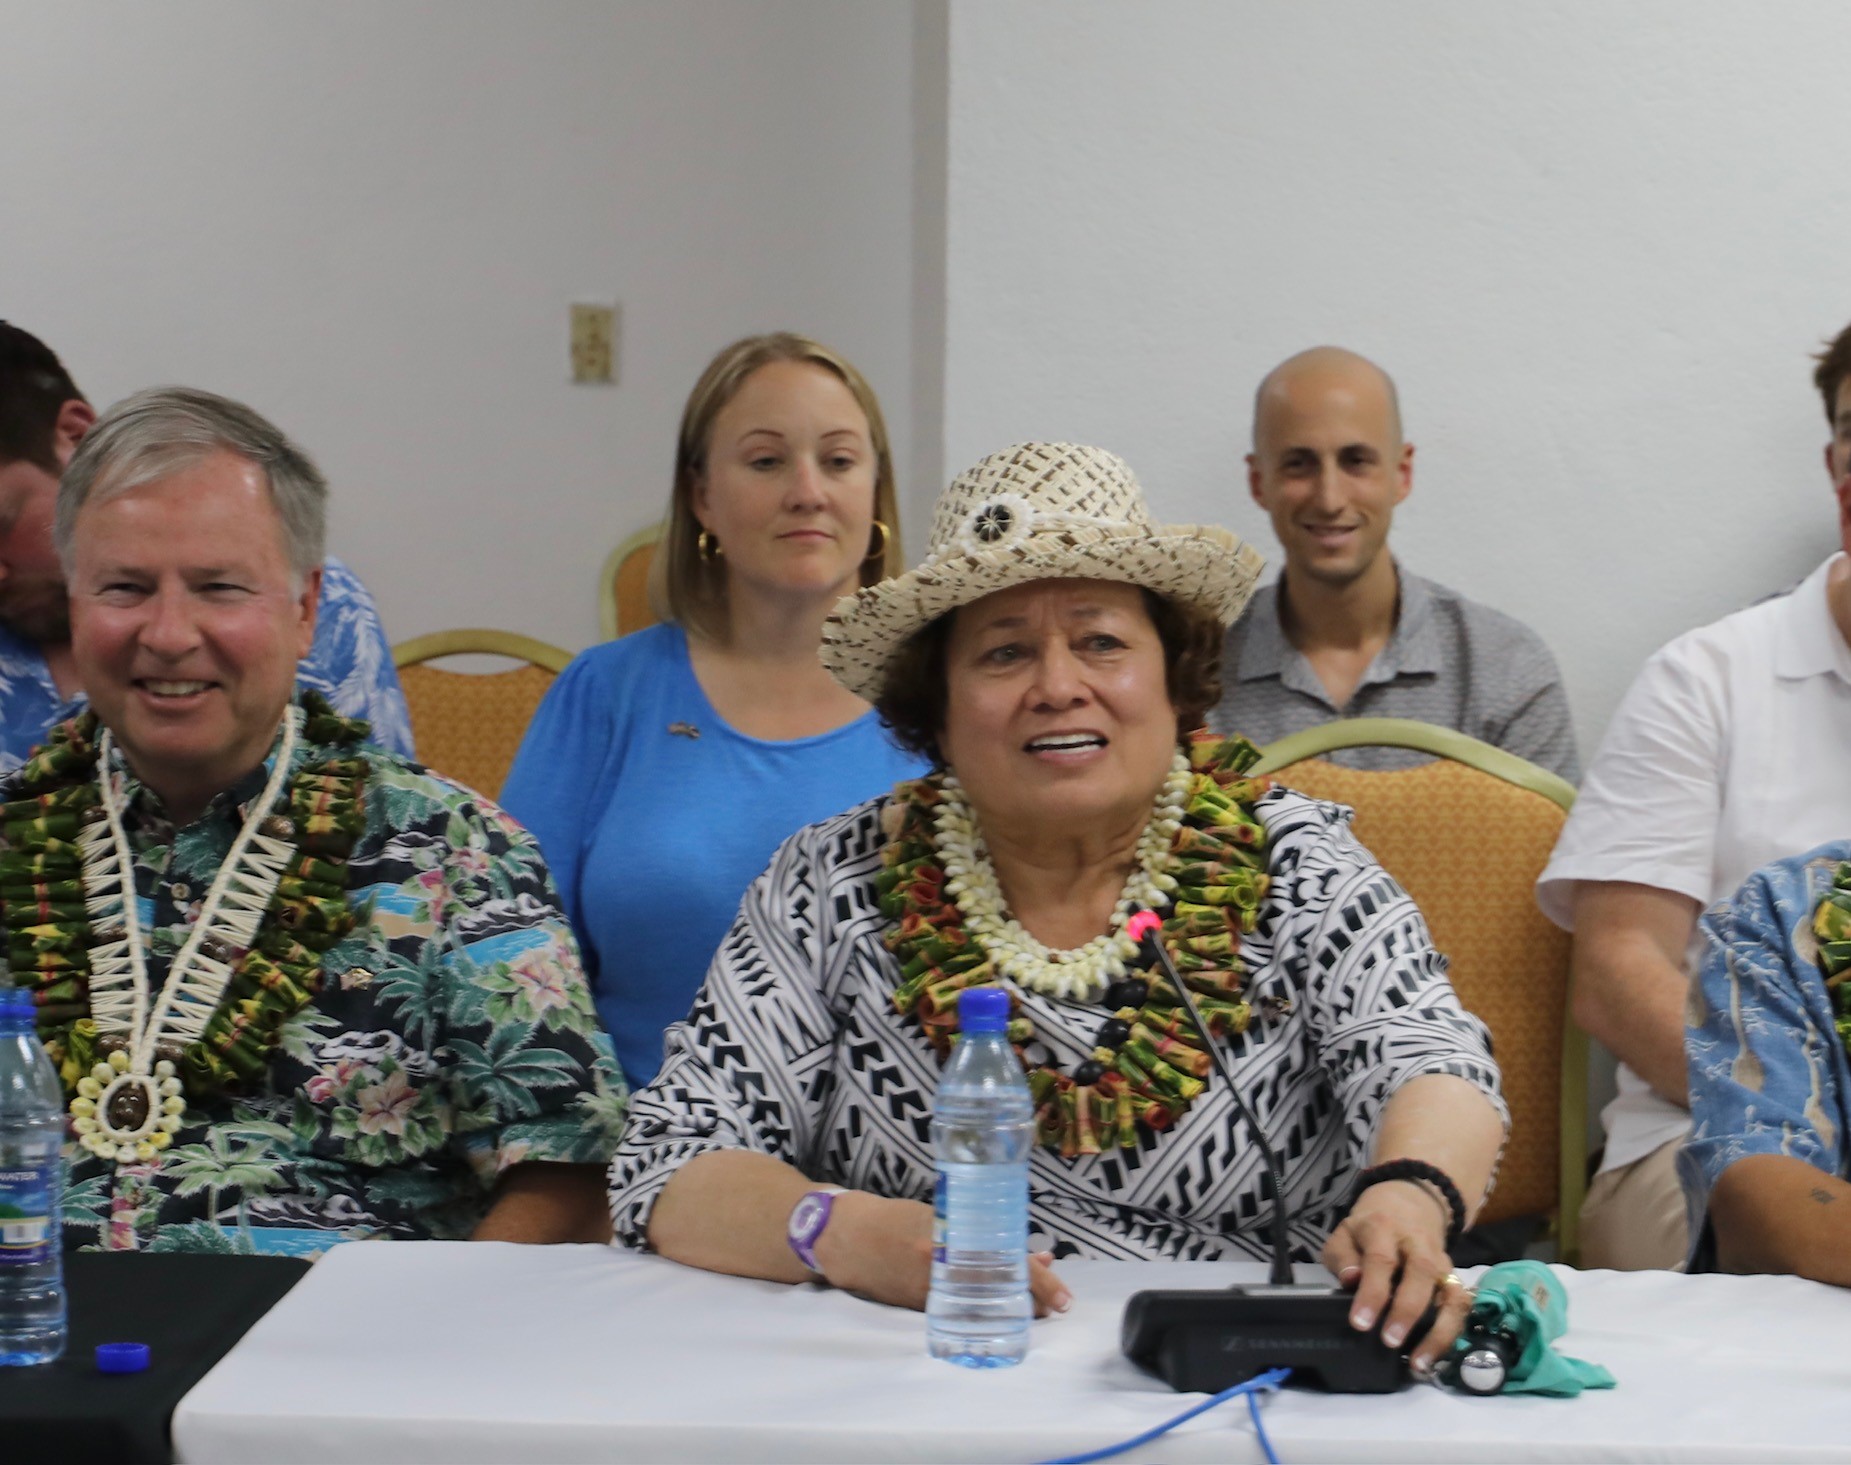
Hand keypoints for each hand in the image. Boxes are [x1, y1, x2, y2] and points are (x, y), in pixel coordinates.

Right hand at [812, 1191, 1070, 1315]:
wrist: (842, 1236)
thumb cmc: (893, 1216)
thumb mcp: (936, 1212)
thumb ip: (972, 1229)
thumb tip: (1018, 1247)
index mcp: (948, 1235)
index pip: (1004, 1262)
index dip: (1038, 1281)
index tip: (1063, 1296)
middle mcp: (941, 1267)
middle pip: (999, 1290)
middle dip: (1031, 1300)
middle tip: (1058, 1305)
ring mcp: (929, 1290)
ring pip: (983, 1305)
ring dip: (1010, 1305)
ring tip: (1037, 1308)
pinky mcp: (916, 1306)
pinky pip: (960, 1311)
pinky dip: (981, 1309)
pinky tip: (996, 1306)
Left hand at [1321, 1179, 1471, 1373]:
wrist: (1409, 1204)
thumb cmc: (1369, 1228)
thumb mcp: (1345, 1233)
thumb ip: (1342, 1257)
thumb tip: (1350, 1281)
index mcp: (1384, 1228)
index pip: (1381, 1259)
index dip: (1372, 1292)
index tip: (1360, 1322)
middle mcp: (1419, 1244)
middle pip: (1421, 1272)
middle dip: (1407, 1310)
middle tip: (1390, 1342)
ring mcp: (1442, 1262)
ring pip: (1451, 1293)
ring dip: (1439, 1331)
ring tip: (1420, 1363)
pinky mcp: (1454, 1279)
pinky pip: (1461, 1306)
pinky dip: (1451, 1333)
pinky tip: (1435, 1356)